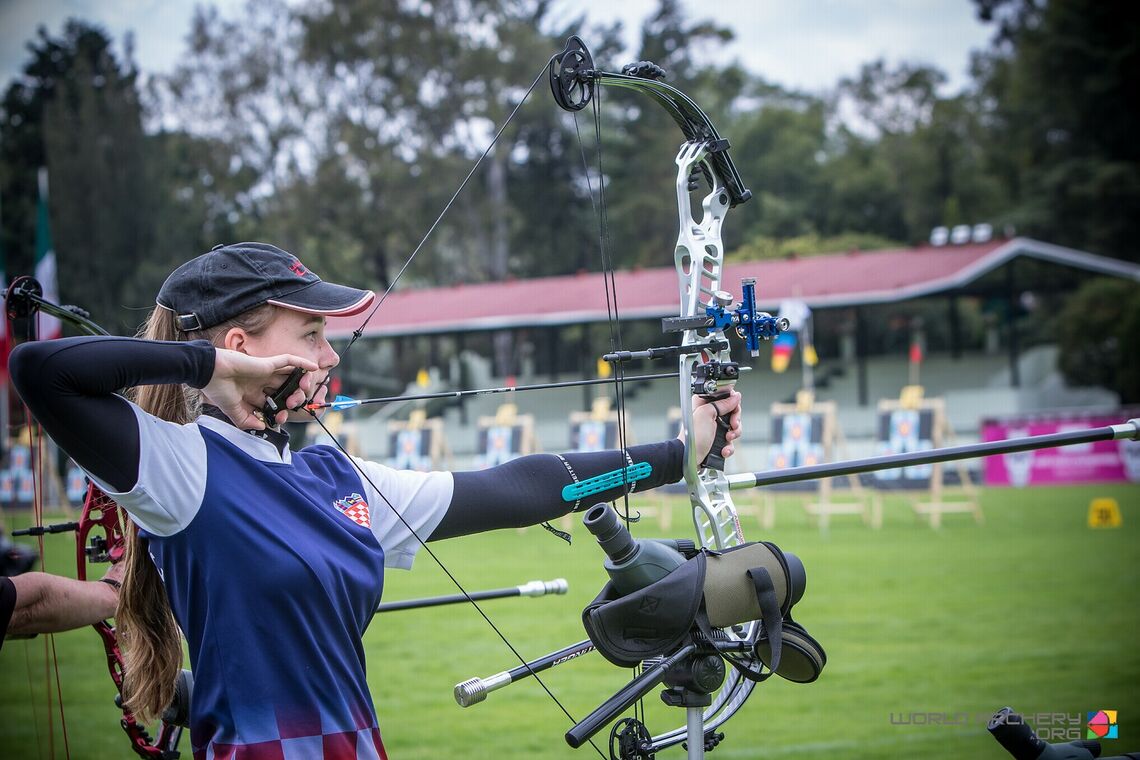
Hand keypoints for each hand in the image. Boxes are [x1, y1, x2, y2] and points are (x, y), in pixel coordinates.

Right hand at [202, 349, 319, 429]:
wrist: (209, 372)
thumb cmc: (217, 390)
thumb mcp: (232, 410)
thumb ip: (246, 421)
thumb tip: (262, 428)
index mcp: (252, 394)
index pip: (272, 403)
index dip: (280, 411)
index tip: (282, 420)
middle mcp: (261, 383)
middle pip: (284, 390)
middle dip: (293, 398)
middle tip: (296, 405)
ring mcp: (265, 372)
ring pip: (289, 377)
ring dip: (300, 382)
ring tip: (307, 390)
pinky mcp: (267, 363)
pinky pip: (289, 361)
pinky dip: (302, 363)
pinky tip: (314, 367)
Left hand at [685, 389, 742, 462]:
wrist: (689, 459)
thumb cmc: (692, 437)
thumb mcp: (706, 413)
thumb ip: (722, 403)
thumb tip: (735, 396)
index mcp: (704, 404)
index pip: (725, 397)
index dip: (732, 402)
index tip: (734, 408)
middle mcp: (710, 415)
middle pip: (732, 412)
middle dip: (735, 420)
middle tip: (732, 425)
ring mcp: (714, 428)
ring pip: (733, 427)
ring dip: (733, 434)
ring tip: (727, 438)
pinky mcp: (717, 441)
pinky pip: (730, 442)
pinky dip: (729, 447)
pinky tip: (723, 450)